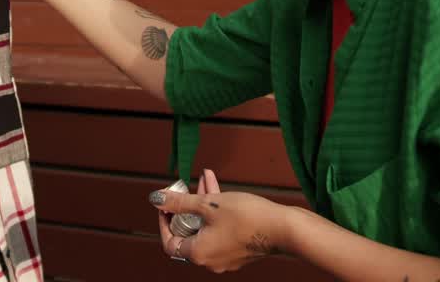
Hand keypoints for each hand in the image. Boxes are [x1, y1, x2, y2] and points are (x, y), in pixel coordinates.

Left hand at [150, 169, 298, 273]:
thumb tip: (156, 198)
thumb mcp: (208, 204)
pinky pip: (220, 230)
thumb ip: (179, 202)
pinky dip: (216, 211)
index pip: (169, 242)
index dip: (164, 220)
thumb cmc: (247, 217)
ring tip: (205, 178)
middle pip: (188, 232)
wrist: (284, 228)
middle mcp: (210, 260)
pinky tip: (218, 187)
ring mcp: (226, 257)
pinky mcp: (239, 249)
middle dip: (186, 206)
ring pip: (206, 228)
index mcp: (198, 254)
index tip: (167, 203)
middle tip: (185, 187)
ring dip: (203, 203)